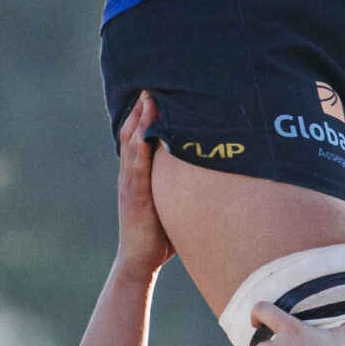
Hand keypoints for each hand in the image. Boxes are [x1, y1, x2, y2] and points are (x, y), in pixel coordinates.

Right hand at [113, 93, 172, 276]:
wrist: (138, 260)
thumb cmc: (160, 235)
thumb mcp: (172, 205)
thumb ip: (184, 189)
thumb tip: (214, 179)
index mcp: (137, 174)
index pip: (138, 136)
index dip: (145, 115)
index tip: (156, 94)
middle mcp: (131, 174)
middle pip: (132, 132)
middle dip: (142, 109)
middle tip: (152, 85)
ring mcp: (130, 183)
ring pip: (133, 143)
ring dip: (141, 120)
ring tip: (149, 98)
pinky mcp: (134, 194)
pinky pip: (136, 165)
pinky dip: (140, 145)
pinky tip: (145, 130)